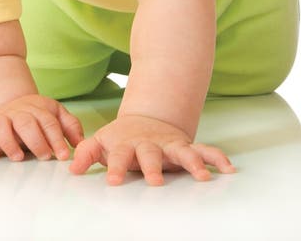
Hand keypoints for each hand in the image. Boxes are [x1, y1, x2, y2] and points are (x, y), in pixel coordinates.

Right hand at [0, 94, 83, 164]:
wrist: (8, 102)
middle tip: (45, 156)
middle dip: (37, 140)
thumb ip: (69, 126)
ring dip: (10, 142)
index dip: (56, 138)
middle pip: (27, 122)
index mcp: (38, 108)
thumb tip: (80, 141)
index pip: (49, 121)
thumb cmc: (35, 116)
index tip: (63, 154)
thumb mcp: (54, 115)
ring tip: (18, 158)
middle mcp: (19, 111)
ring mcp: (2, 118)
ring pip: (4, 126)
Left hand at [69, 114, 235, 185]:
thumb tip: (71, 168)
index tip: (112, 181)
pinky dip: (216, 157)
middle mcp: (149, 144)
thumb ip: (86, 153)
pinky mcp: (185, 146)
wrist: (146, 119)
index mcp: (126, 144)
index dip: (114, 167)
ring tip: (202, 176)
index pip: (118, 155)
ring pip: (181, 152)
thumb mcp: (101, 142)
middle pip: (150, 154)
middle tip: (154, 181)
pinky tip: (228, 168)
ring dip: (191, 163)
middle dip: (152, 167)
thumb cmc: (121, 138)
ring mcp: (168, 144)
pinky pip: (204, 151)